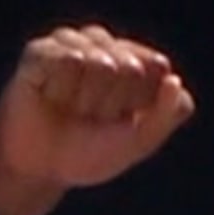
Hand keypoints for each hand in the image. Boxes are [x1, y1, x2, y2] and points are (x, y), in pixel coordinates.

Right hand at [0, 24, 196, 214]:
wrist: (40, 171)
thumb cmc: (91, 152)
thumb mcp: (139, 142)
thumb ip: (167, 114)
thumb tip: (174, 80)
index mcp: (133, 60)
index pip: (157, 67)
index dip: (140, 102)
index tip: (122, 120)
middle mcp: (103, 45)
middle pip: (129, 67)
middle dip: (112, 104)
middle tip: (90, 117)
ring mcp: (70, 44)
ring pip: (99, 62)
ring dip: (85, 99)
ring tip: (70, 108)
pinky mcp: (39, 51)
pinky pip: (67, 61)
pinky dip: (61, 90)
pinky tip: (50, 98)